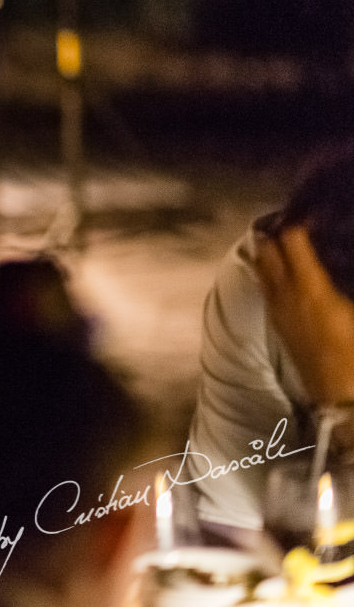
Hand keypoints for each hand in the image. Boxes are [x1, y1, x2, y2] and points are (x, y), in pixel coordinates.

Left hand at [255, 223, 353, 405]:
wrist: (340, 395)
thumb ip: (345, 278)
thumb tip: (339, 261)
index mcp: (310, 288)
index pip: (291, 242)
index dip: (299, 221)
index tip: (310, 211)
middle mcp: (286, 295)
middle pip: (267, 250)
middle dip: (276, 231)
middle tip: (293, 219)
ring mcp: (277, 309)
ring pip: (261, 268)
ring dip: (269, 250)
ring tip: (283, 237)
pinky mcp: (277, 323)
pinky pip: (265, 286)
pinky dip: (269, 270)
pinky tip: (281, 269)